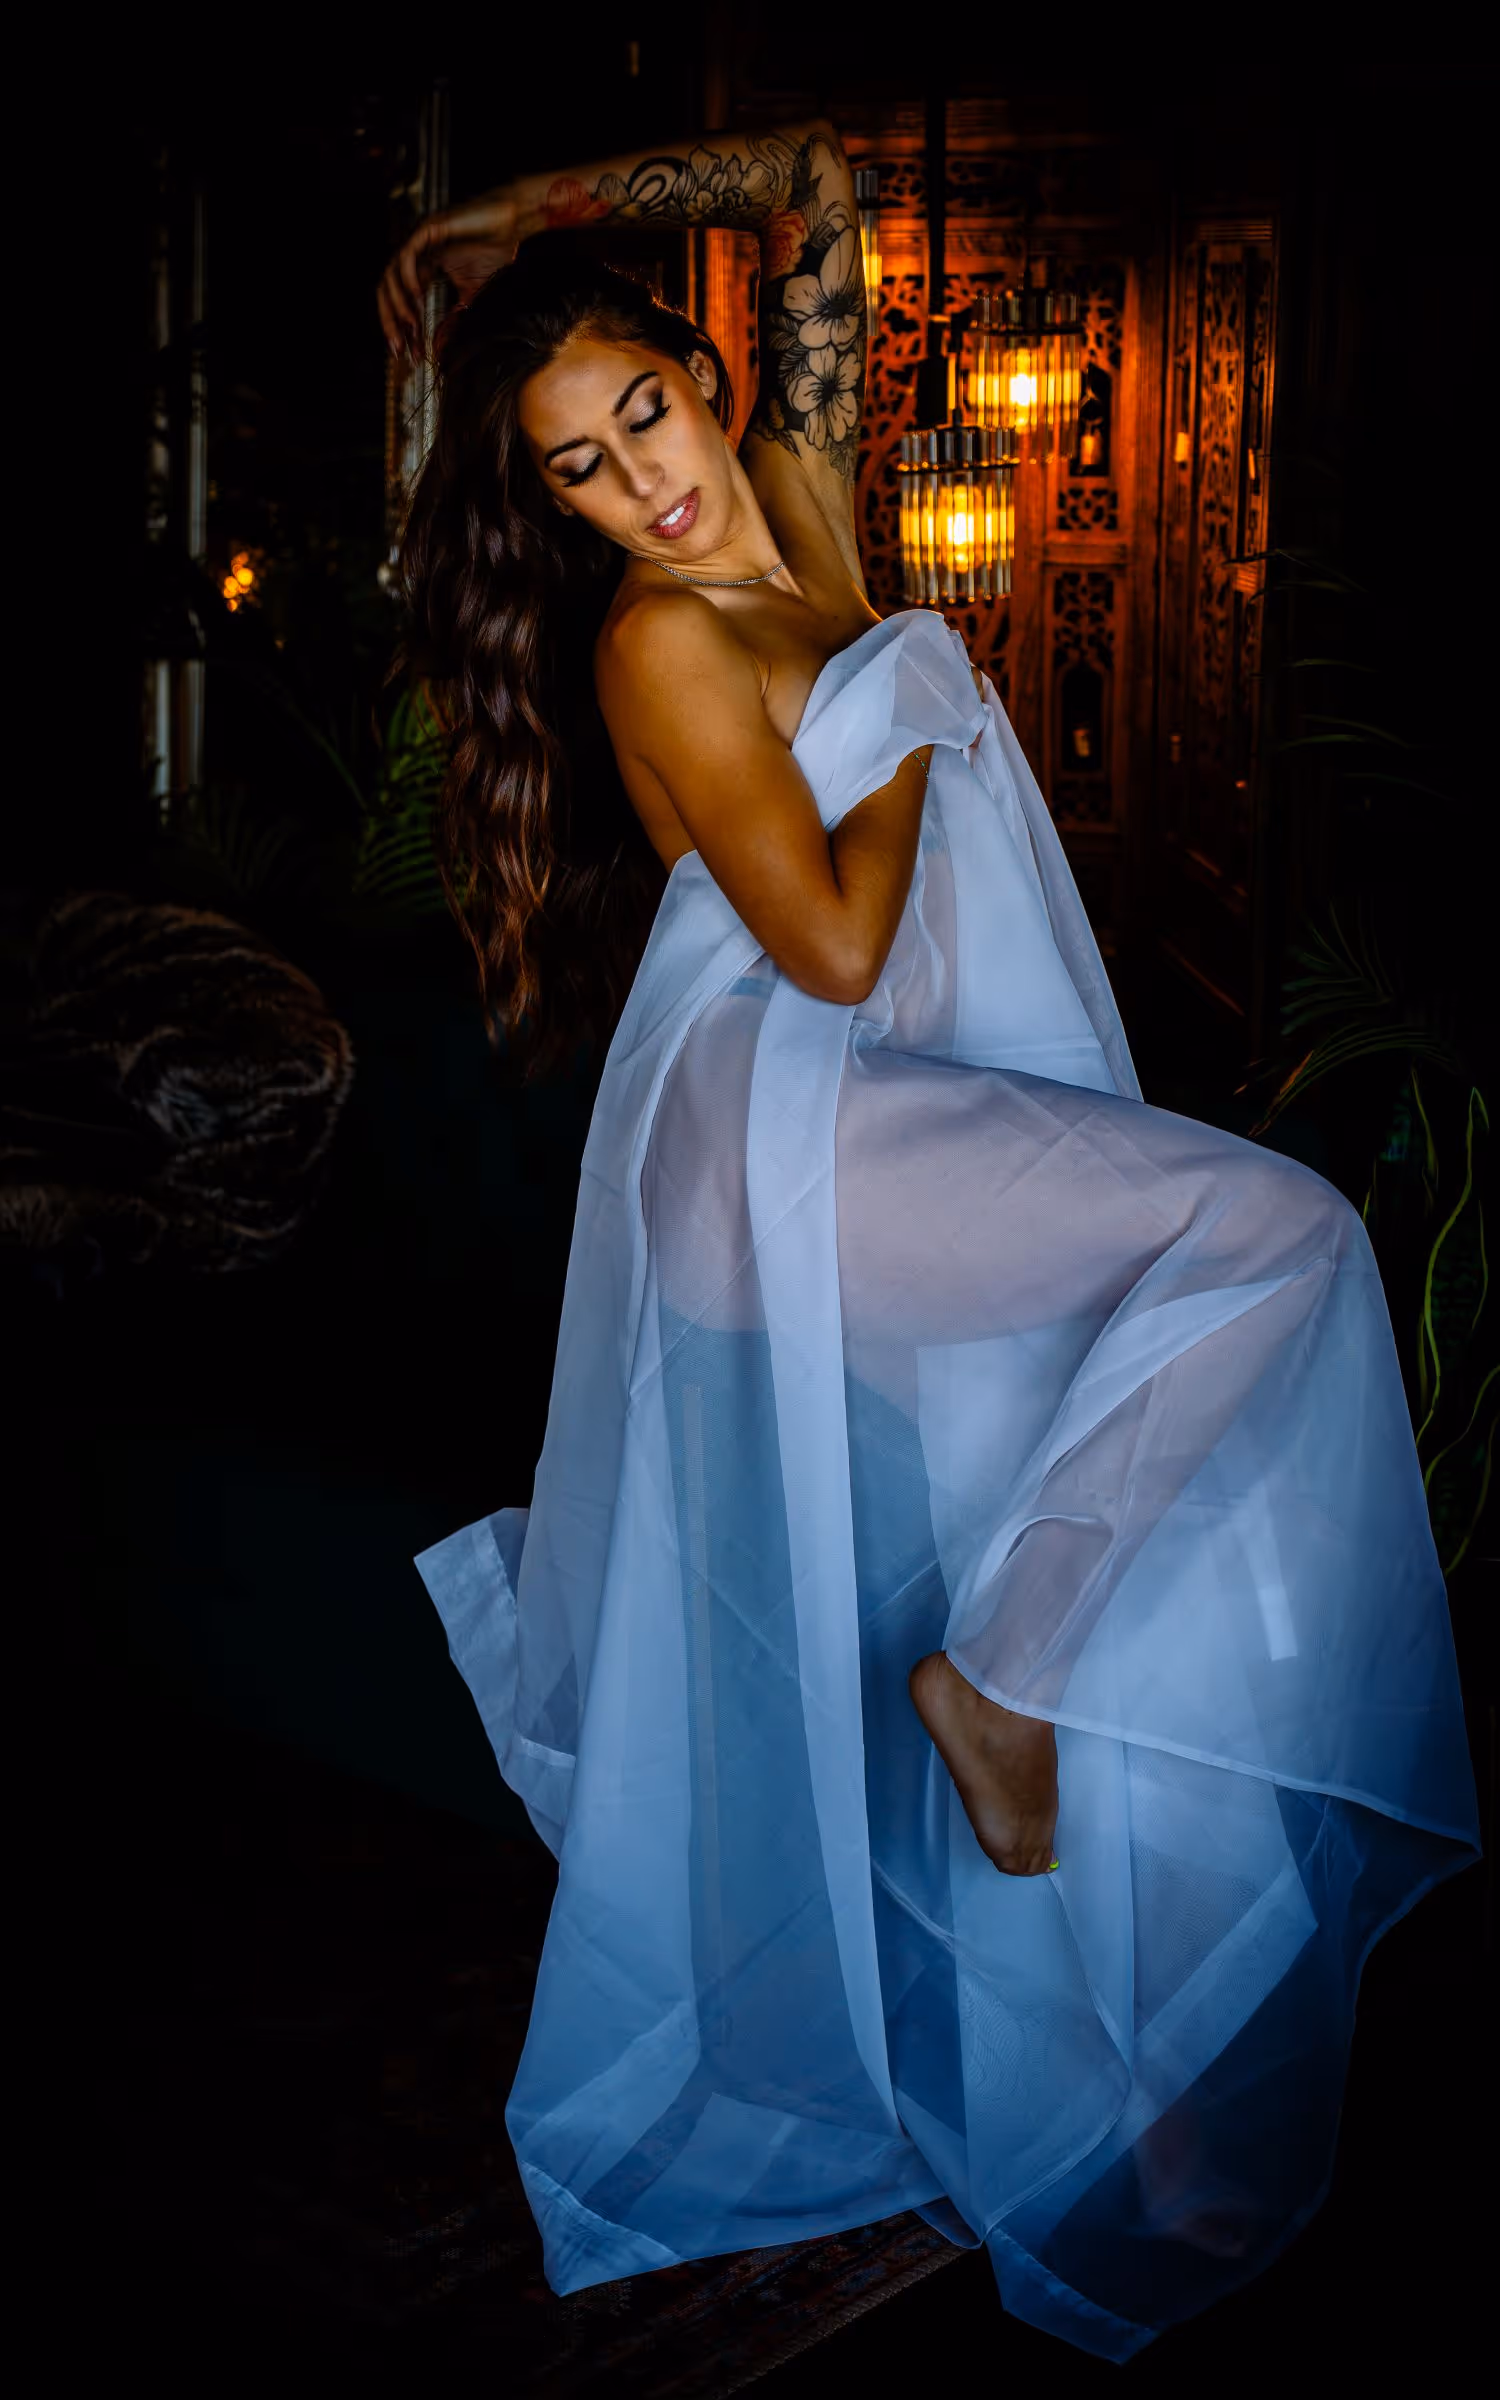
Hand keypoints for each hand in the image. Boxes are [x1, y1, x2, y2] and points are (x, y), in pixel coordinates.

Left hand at [377, 189, 520, 358]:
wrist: (510, 226)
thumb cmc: (495, 253)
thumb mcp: (472, 295)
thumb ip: (455, 320)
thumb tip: (440, 349)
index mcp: (423, 268)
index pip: (400, 301)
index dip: (399, 328)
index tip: (405, 353)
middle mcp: (417, 254)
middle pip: (387, 290)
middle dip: (390, 321)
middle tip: (399, 347)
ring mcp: (420, 240)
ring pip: (391, 274)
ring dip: (398, 303)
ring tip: (411, 324)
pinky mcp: (427, 229)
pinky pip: (407, 255)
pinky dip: (408, 277)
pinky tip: (417, 295)